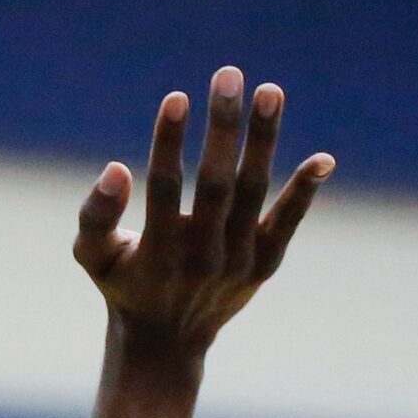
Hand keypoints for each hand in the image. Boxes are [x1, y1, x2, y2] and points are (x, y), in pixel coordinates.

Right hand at [73, 66, 331, 357]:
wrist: (167, 341)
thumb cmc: (125, 285)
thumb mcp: (94, 258)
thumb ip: (94, 215)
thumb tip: (115, 168)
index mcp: (156, 252)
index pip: (164, 189)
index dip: (168, 143)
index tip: (177, 98)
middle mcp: (201, 257)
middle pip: (216, 183)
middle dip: (223, 128)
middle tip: (228, 75)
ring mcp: (238, 260)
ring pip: (253, 192)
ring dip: (263, 141)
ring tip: (269, 92)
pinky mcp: (265, 262)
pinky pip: (287, 221)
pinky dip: (305, 191)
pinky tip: (323, 159)